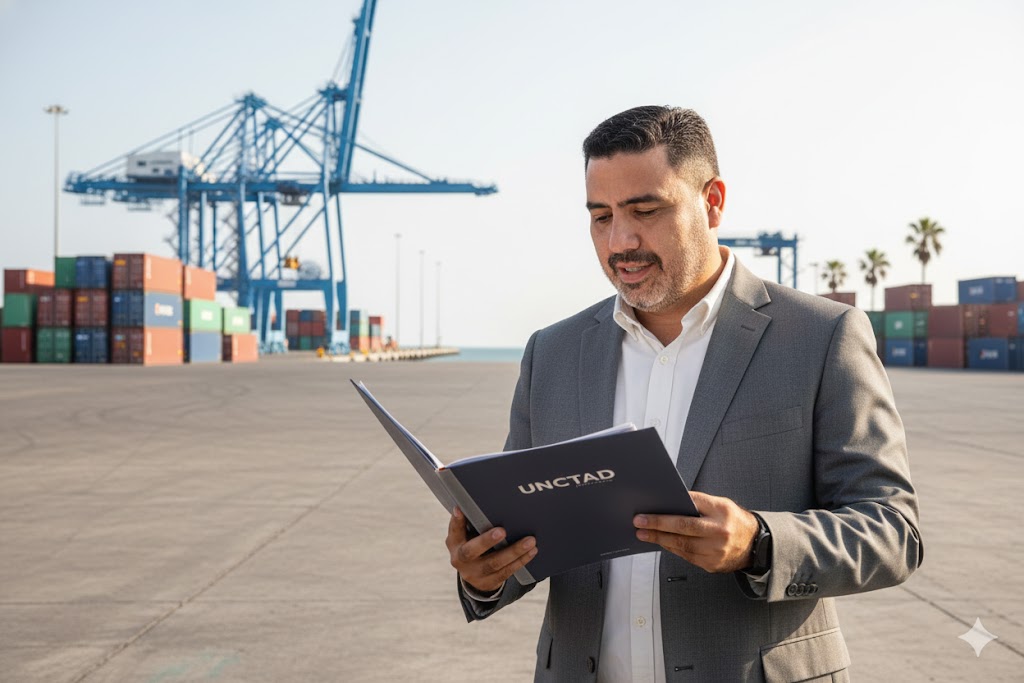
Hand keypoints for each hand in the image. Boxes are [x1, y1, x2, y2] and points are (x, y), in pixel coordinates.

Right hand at [446, 507, 537, 592]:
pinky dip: (520, 561)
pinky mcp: (488, 583)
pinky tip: (531, 552)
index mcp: (454, 543)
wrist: (473, 574)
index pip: (454, 530)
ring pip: (494, 564)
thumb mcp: (466, 534)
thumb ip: (471, 521)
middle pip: (472, 551)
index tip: (460, 509)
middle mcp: (461, 560)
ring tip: (530, 541)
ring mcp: (474, 574)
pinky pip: (506, 572)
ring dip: (514, 552)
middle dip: (487, 540)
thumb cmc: (473, 543)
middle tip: (502, 530)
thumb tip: (482, 501)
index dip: (456, 521)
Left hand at [633, 491, 758, 572]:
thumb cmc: (734, 520)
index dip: (666, 513)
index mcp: (722, 513)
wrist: (755, 544)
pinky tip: (662, 542)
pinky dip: (672, 549)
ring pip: (682, 546)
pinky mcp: (712, 565)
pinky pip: (687, 557)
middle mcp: (720, 534)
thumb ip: (698, 502)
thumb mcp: (721, 504)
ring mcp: (716, 552)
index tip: (647, 512)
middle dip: (657, 526)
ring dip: (660, 539)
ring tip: (645, 534)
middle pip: (683, 530)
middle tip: (639, 523)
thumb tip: (670, 502)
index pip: (689, 511)